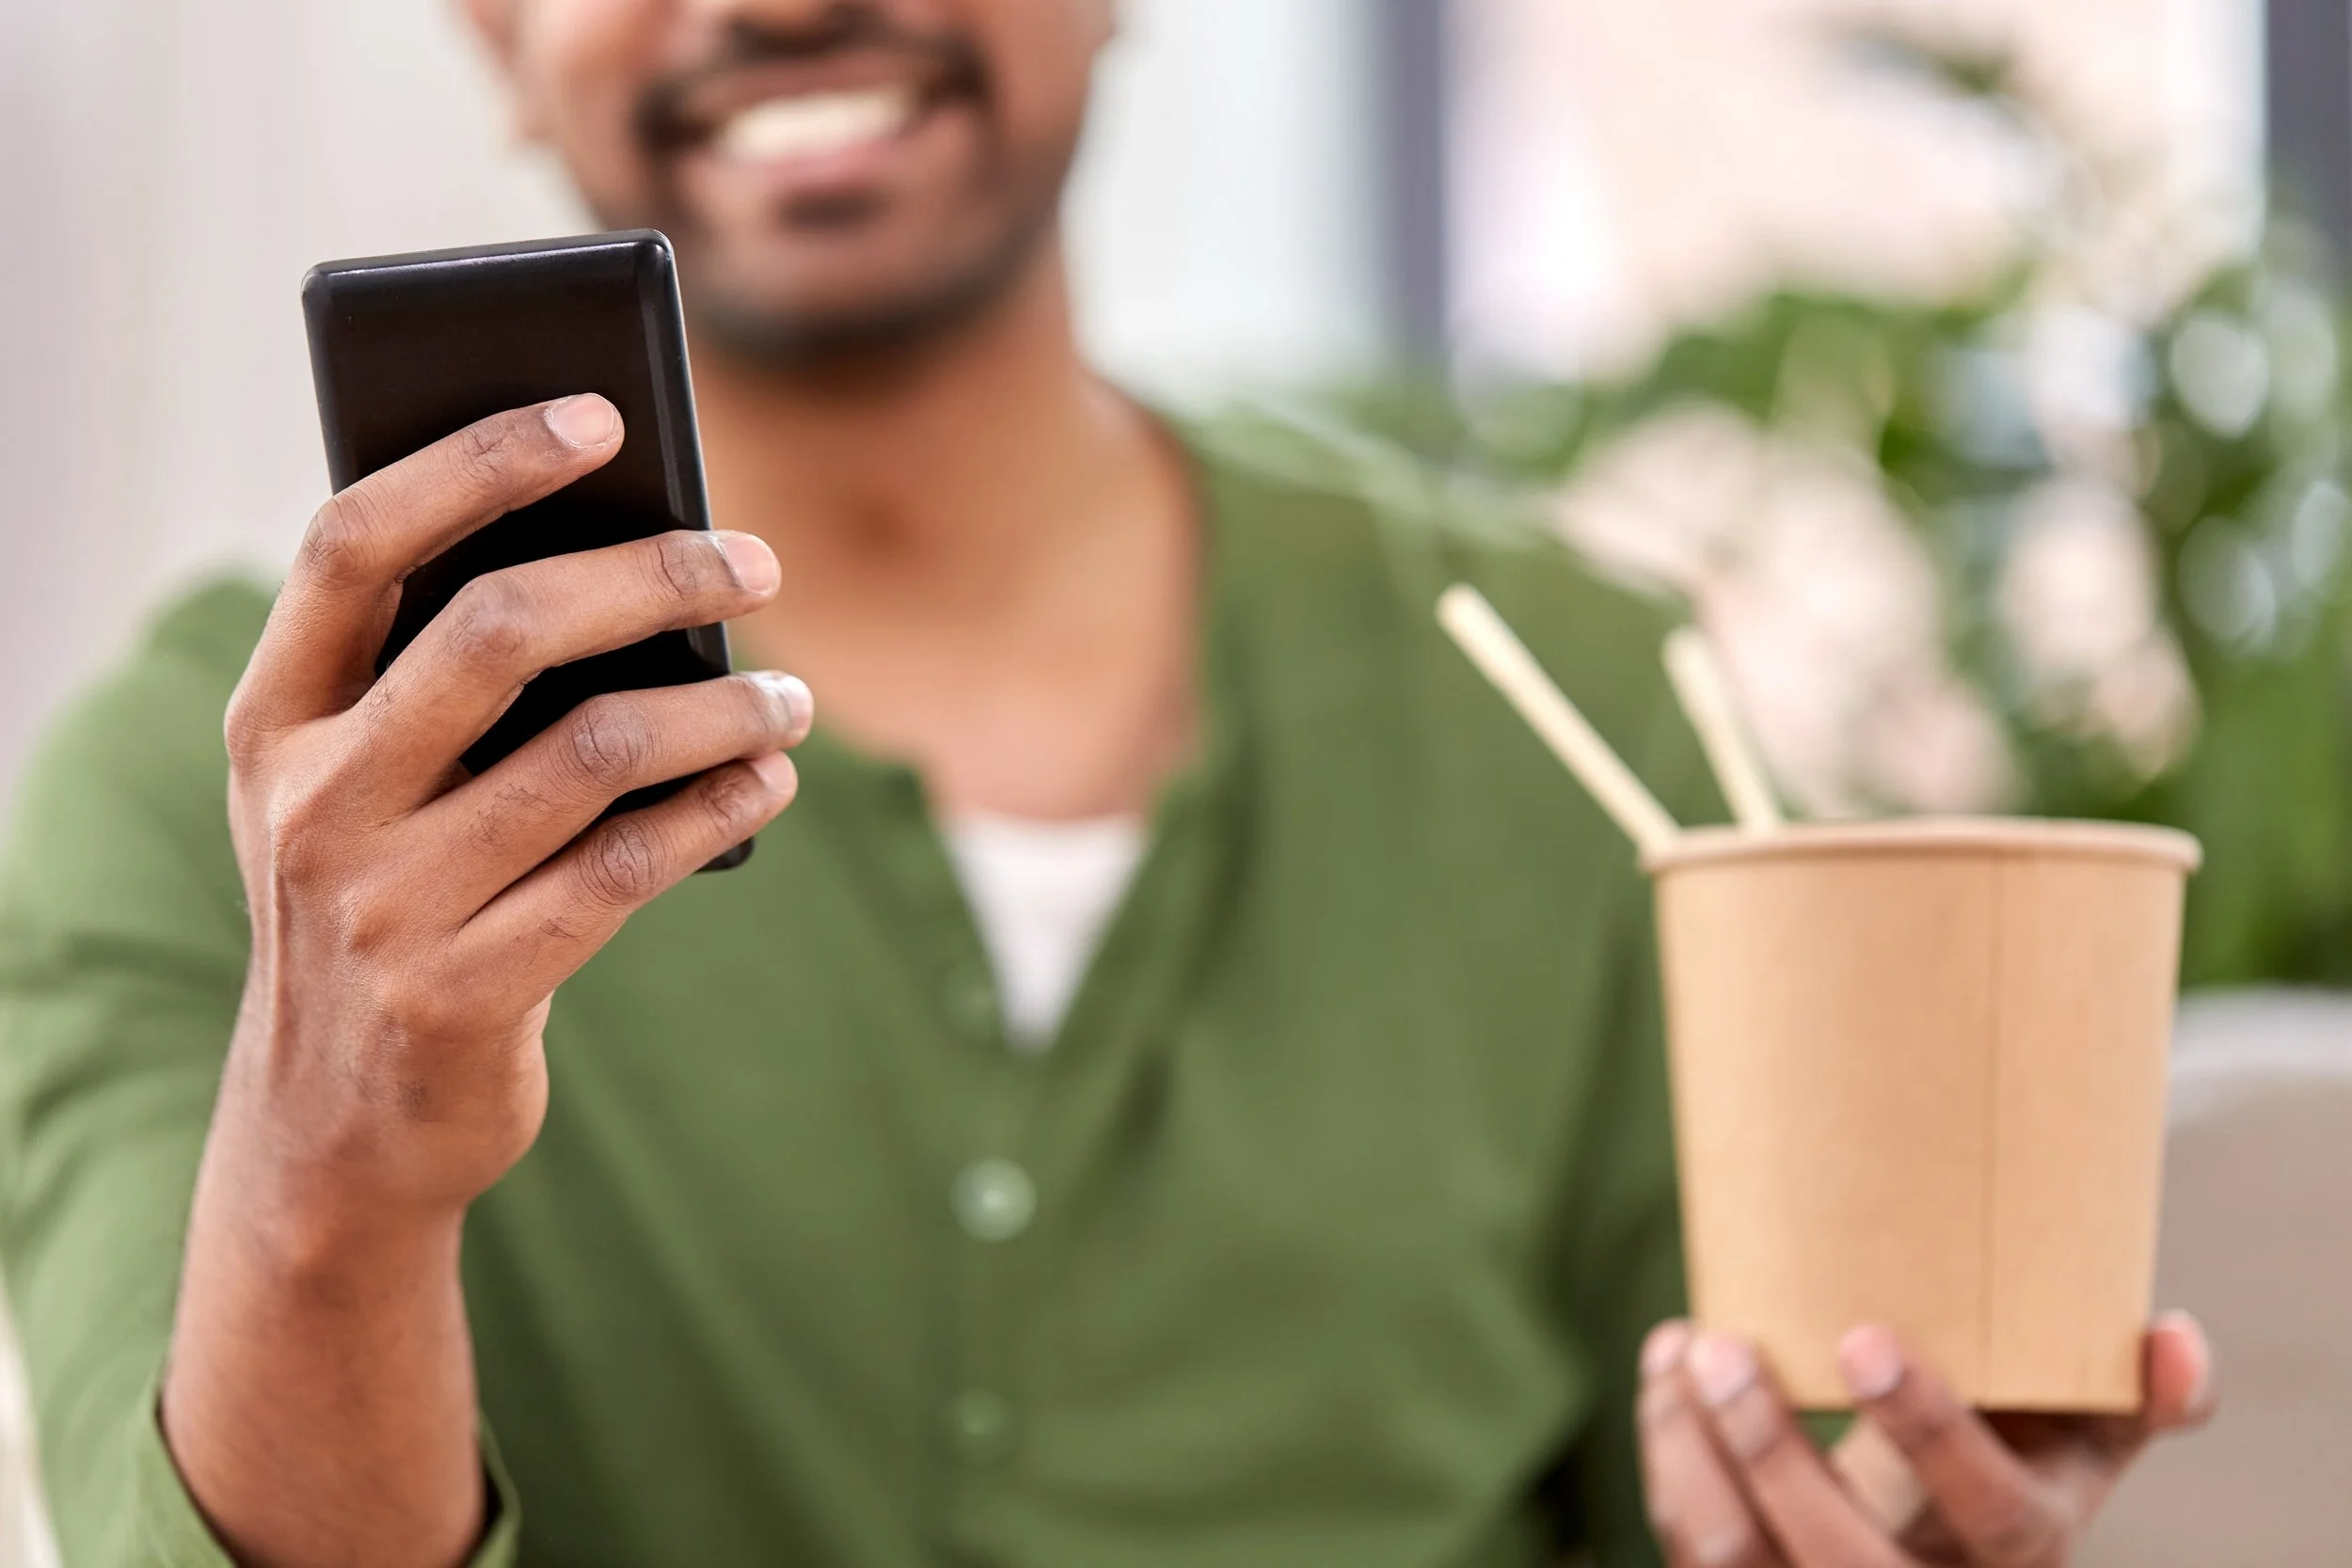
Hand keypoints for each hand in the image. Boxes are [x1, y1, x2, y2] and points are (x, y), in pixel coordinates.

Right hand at [209, 394, 810, 1222]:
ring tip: (789, 698)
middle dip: (650, 575)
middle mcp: (313, 798)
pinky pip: (627, 867)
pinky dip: (719, 808)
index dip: (477, 461)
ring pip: (594, 751)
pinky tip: (766, 780)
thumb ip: (442, 683)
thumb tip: (632, 554)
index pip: (356, 541)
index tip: (598, 413)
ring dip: (719, 707)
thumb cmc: (387, 900)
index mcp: (276, 716)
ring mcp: (382, 903)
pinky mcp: (464, 993)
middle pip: (499, 629)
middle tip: (753, 564)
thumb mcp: (364, 789)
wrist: (339, 1124)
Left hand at [1636, 1314, 2214, 1566]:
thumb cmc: (2011, 1463)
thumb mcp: (2082, 1441)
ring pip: (1742, 1564)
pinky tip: (1666, 1377)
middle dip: (1772, 1454)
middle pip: (1843, 1561)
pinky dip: (1670, 1464)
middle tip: (1722, 1345)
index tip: (1865, 1338)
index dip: (1935, 1436)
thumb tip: (2178, 1339)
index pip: (1998, 1517)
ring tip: (1680, 1350)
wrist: (1940, 1549)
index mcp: (2025, 1554)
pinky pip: (1698, 1554)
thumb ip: (2133, 1395)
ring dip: (1691, 1456)